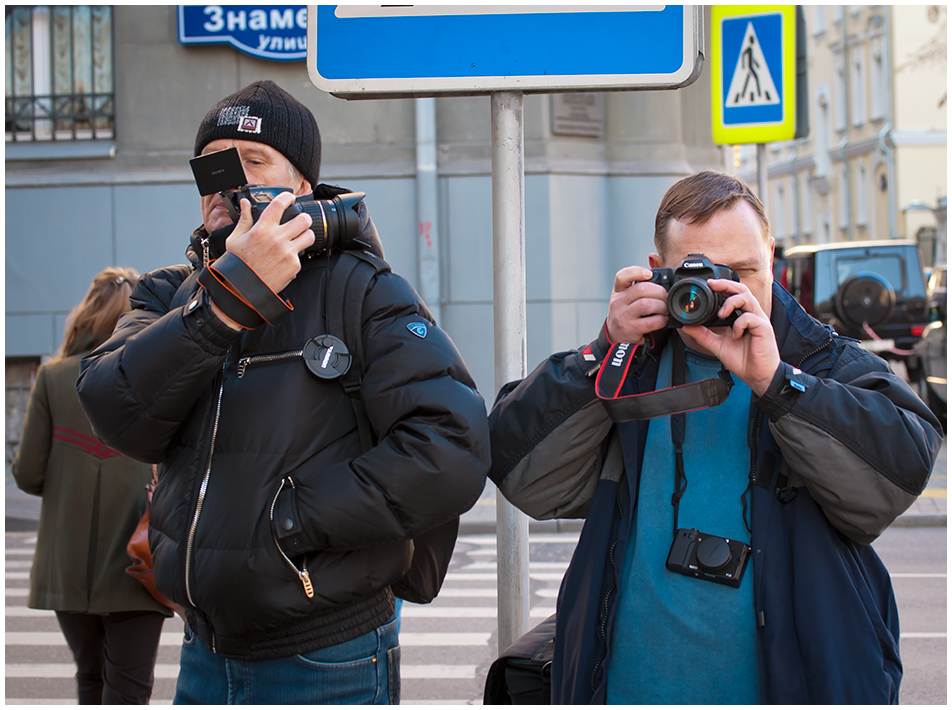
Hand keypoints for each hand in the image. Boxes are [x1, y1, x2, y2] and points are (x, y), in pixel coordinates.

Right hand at [225, 192, 315, 293]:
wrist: (242, 289)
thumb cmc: (237, 264)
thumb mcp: (235, 239)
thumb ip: (244, 219)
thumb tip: (245, 203)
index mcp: (262, 229)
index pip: (279, 205)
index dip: (288, 197)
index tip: (290, 197)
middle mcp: (277, 238)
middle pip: (303, 219)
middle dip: (304, 219)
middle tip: (300, 222)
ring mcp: (287, 252)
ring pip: (309, 236)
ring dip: (306, 235)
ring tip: (298, 239)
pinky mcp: (294, 265)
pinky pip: (302, 256)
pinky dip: (296, 257)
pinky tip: (286, 260)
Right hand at [605, 265, 668, 343]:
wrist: (616, 339)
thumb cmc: (626, 315)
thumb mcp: (627, 298)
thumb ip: (641, 282)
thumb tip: (655, 260)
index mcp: (618, 292)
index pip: (621, 276)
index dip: (636, 272)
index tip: (649, 274)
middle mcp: (618, 302)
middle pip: (641, 289)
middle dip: (659, 292)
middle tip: (665, 297)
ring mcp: (623, 316)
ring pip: (646, 305)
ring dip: (661, 306)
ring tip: (665, 309)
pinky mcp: (631, 329)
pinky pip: (650, 322)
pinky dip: (661, 320)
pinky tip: (662, 320)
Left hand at [680, 279, 780, 395]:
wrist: (757, 375)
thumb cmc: (743, 360)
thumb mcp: (718, 345)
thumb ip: (703, 335)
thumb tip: (686, 326)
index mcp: (741, 316)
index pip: (733, 294)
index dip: (722, 286)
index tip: (707, 284)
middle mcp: (751, 315)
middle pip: (742, 290)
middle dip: (726, 284)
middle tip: (712, 285)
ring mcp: (758, 320)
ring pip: (748, 299)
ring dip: (732, 302)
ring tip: (721, 313)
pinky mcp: (764, 328)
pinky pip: (751, 317)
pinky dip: (740, 323)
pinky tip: (735, 334)